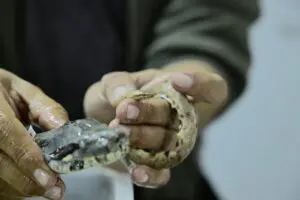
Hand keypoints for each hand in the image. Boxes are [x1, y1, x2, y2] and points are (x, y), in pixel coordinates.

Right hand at [0, 69, 67, 199]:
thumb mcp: (22, 89)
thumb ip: (44, 107)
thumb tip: (63, 128)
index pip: (8, 136)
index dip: (28, 160)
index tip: (50, 177)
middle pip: (0, 165)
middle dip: (29, 182)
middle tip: (56, 190)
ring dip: (22, 188)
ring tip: (47, 188)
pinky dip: (12, 189)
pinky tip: (29, 184)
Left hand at [83, 59, 227, 187]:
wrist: (100, 121)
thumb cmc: (113, 97)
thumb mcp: (111, 83)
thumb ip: (117, 84)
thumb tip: (124, 95)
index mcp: (175, 91)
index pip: (209, 88)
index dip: (201, 84)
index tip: (177, 81)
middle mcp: (178, 117)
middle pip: (176, 116)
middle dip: (149, 112)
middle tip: (125, 110)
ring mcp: (168, 143)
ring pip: (166, 143)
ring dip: (143, 138)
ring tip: (119, 132)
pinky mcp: (155, 165)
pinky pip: (162, 174)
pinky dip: (151, 174)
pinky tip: (137, 172)